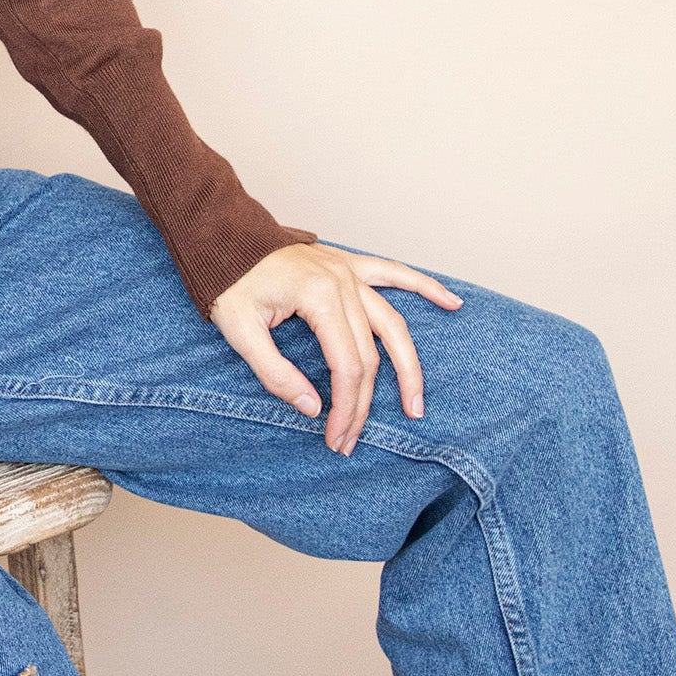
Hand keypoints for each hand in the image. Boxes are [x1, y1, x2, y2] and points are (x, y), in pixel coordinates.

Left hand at [209, 243, 462, 454]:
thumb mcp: (240, 332)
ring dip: (409, 366)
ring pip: (393, 324)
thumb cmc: (228, 281)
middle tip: (352, 439)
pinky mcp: (348, 265)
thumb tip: (312, 408)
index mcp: (319, 296)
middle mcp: (343, 282)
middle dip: (364, 403)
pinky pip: (395, 274)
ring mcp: (349, 271)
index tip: (336, 437)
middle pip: (369, 355)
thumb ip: (275, 373)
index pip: (347, 366)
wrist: (223, 236)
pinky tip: (452, 303)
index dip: (346, 407)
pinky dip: (425, 287)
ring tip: (417, 403)